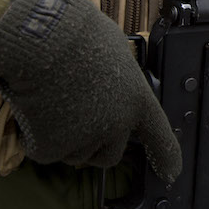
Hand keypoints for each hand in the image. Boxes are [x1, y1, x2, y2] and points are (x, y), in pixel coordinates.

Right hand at [0, 0, 181, 181]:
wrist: (43, 40)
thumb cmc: (78, 35)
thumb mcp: (115, 53)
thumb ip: (118, 80)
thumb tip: (110, 84)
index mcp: (138, 99)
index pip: (160, 136)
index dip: (166, 157)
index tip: (171, 173)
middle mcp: (118, 124)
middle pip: (109, 155)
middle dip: (95, 145)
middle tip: (76, 119)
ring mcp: (86, 138)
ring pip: (76, 155)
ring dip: (65, 139)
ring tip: (55, 101)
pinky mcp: (54, 148)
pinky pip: (45, 151)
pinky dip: (38, 137)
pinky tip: (37, 107)